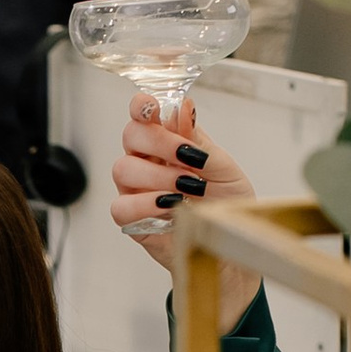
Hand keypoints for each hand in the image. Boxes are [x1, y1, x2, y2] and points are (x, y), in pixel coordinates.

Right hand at [111, 94, 262, 328]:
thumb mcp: (224, 168)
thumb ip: (199, 141)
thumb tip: (182, 107)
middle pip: (130, 135)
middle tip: (188, 158)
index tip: (153, 107)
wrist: (229, 245)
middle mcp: (147, 162)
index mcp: (167, 142)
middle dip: (159, 142)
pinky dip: (145, 204)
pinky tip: (169, 206)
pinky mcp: (133, 219)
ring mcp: (137, 190)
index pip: (143, 114)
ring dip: (157, 175)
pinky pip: (121, 206)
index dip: (142, 106)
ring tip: (187, 188)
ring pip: (122, 169)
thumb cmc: (226, 204)